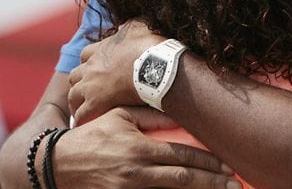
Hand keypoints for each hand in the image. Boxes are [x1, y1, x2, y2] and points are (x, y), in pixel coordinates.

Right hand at [53, 106, 238, 188]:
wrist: (56, 164)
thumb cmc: (91, 136)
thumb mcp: (119, 117)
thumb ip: (150, 115)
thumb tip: (178, 110)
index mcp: (139, 148)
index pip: (182, 156)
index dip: (208, 162)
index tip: (228, 166)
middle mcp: (137, 172)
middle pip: (183, 179)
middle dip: (212, 183)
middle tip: (235, 186)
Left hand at [68, 20, 165, 123]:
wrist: (155, 67)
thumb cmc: (151, 47)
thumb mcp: (139, 26)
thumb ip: (128, 26)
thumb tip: (122, 26)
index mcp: (101, 49)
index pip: (85, 54)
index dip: (89, 62)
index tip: (96, 70)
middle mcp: (92, 67)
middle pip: (74, 75)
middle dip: (79, 82)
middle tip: (88, 92)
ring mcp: (91, 85)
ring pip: (73, 95)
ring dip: (77, 102)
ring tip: (85, 110)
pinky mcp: (96, 103)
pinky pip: (81, 114)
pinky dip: (82, 120)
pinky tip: (87, 125)